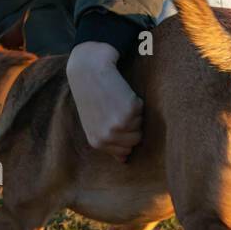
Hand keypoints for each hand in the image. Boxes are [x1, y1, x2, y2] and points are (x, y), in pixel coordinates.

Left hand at [66, 42, 142, 160]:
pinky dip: (135, 99)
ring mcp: (119, 125)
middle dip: (132, 124)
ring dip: (134, 112)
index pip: (125, 151)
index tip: (117, 119)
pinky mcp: (129, 110)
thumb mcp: (93, 123)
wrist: (88, 68)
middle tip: (116, 107)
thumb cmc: (91, 94)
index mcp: (97, 142)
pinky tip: (120, 91)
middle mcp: (108, 137)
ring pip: (141, 124)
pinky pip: (142, 109)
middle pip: (136, 139)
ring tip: (117, 99)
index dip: (126, 133)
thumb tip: (124, 161)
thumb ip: (108, 142)